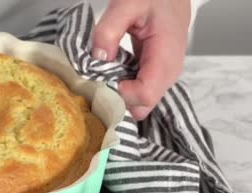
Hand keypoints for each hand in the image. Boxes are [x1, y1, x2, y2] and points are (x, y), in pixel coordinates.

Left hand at [92, 0, 190, 120]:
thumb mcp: (127, 4)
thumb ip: (109, 30)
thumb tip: (98, 58)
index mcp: (166, 54)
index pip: (145, 94)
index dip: (121, 94)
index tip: (102, 80)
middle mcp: (169, 70)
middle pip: (143, 106)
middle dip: (118, 100)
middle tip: (98, 82)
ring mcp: (164, 74)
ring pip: (141, 103)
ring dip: (119, 95)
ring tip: (103, 76)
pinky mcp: (156, 74)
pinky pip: (139, 92)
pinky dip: (123, 88)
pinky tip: (111, 74)